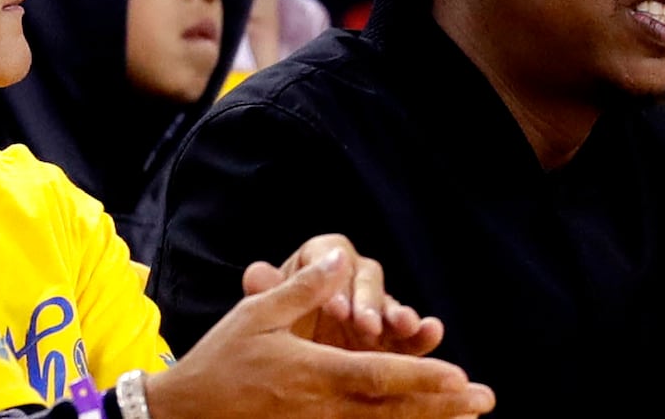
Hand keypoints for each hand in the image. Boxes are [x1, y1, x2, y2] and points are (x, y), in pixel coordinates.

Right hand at [149, 249, 494, 418]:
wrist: (180, 415)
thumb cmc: (219, 360)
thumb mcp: (256, 315)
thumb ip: (301, 289)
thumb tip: (337, 261)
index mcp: (312, 374)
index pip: (378, 376)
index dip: (420, 378)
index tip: (458, 376)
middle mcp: (322, 406)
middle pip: (392, 410)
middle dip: (441, 407)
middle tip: (484, 401)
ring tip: (468, 418)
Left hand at [243, 233, 441, 354]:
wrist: (284, 370)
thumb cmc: (272, 332)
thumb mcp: (264, 315)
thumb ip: (269, 294)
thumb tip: (256, 273)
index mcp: (316, 261)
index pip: (327, 253)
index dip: (333, 275)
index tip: (333, 307)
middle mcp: (350, 280)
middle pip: (366, 276)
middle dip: (368, 300)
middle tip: (364, 325)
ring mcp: (374, 309)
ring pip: (392, 302)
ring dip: (400, 312)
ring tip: (405, 324)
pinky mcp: (392, 339)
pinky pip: (411, 333)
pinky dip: (423, 331)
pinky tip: (431, 331)